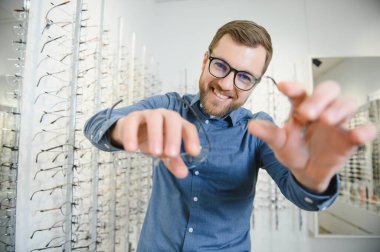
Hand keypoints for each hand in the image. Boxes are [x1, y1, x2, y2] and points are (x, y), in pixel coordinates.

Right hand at [110, 108, 199, 178]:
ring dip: (155, 135)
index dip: (192, 138)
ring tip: (155, 153)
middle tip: (172, 154)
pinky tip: (132, 149)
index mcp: (176, 123)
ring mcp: (148, 115)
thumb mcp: (165, 152)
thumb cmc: (154, 140)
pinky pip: (132, 123)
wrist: (132, 131)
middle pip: (173, 119)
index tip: (193, 153)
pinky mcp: (132, 118)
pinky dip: (131, 135)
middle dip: (173, 136)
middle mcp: (164, 115)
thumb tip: (183, 174)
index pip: (188, 127)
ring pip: (154, 118)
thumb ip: (174, 162)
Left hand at [248, 81, 376, 192]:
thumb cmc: (292, 151)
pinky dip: (365, 131)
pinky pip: (366, 129)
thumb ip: (268, 134)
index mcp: (301, 108)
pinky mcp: (350, 139)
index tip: (282, 86)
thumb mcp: (279, 143)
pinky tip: (357, 135)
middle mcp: (321, 110)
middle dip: (319, 97)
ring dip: (339, 108)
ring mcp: (338, 123)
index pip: (300, 92)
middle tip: (306, 113)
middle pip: (329, 90)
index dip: (293, 87)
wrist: (305, 172)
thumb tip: (251, 125)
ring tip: (326, 120)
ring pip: (348, 103)